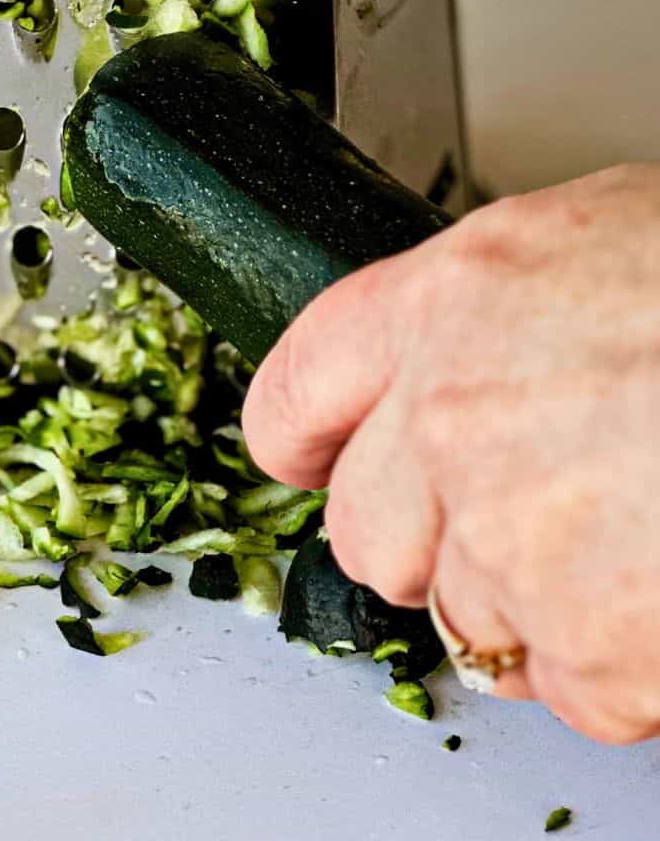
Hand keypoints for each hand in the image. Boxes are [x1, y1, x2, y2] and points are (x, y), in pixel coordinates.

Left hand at [242, 164, 659, 744]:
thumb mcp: (591, 238)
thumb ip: (495, 307)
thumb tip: (468, 359)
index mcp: (451, 301)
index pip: (298, 389)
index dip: (301, 439)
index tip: (310, 460)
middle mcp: (454, 418)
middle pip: (364, 531)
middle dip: (429, 536)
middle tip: (522, 515)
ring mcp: (516, 540)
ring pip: (466, 618)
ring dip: (537, 600)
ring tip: (633, 532)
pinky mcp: (594, 644)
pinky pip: (568, 687)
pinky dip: (618, 662)